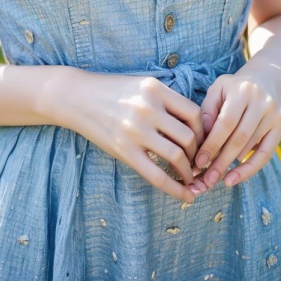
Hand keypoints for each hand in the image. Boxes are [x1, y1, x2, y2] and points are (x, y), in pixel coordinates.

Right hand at [62, 70, 206, 202]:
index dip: (203, 132)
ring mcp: (135, 130)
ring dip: (188, 172)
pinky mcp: (124, 150)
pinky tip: (184, 195)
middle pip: (189, 137)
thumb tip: (194, 126)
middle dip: (198, 154)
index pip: (193, 114)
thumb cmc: (112, 90)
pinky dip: (175, 188)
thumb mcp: (141, 84)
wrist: (76, 97)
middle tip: (197, 163)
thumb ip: (165, 101)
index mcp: (154, 89)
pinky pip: (156, 175)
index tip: (202, 142)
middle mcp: (147, 107)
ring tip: (190, 178)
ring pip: (176, 156)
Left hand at [189, 66, 280, 193]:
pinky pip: (265, 154)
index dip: (212, 144)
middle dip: (220, 160)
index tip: (198, 162)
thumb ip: (208, 110)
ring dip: (230, 166)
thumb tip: (201, 136)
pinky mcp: (280, 128)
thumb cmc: (235, 87)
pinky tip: (233, 179)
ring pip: (250, 147)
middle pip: (239, 138)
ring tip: (212, 178)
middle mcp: (261, 103)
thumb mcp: (218, 89)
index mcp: (242, 91)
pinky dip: (249, 169)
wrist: (268, 79)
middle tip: (204, 178)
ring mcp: (273, 116)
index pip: (226, 123)